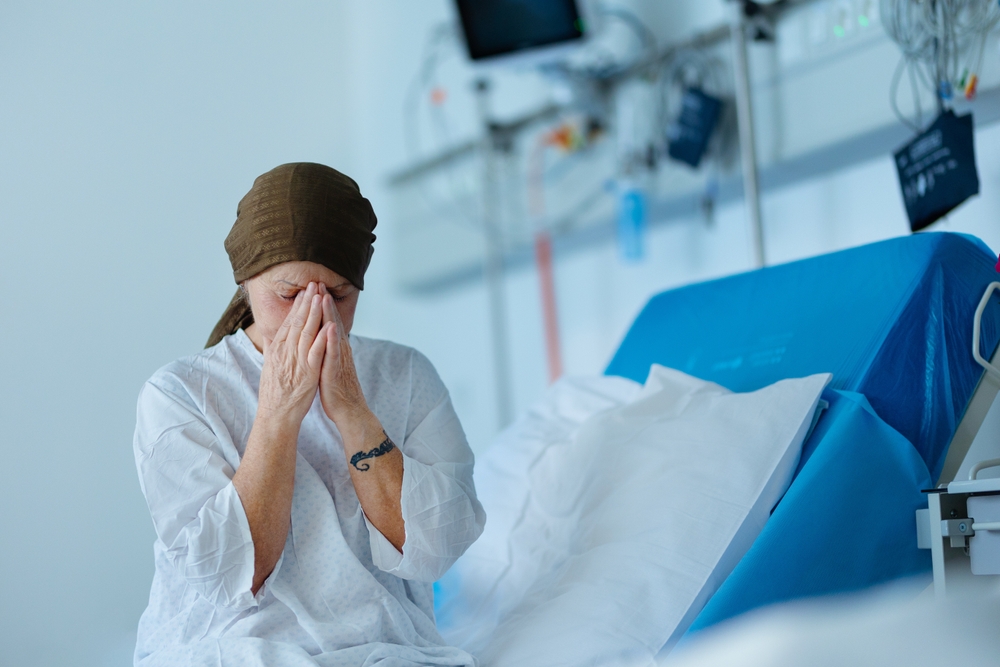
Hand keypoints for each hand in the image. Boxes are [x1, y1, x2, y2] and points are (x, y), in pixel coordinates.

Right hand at [257, 283, 331, 425]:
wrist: (276, 415)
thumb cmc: (275, 393)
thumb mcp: (270, 367)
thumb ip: (271, 350)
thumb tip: (269, 337)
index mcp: (278, 350)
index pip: (289, 322)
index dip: (297, 306)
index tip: (304, 291)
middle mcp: (285, 352)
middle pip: (297, 322)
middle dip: (306, 302)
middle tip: (314, 284)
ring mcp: (296, 362)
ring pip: (305, 333)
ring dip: (314, 314)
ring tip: (320, 296)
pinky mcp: (307, 373)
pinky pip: (315, 353)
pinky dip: (321, 339)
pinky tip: (328, 326)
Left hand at [318, 286, 370, 427]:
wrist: (349, 410)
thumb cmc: (335, 389)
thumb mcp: (326, 364)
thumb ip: (323, 349)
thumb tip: (317, 338)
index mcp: (335, 348)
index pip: (327, 321)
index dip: (321, 305)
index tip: (314, 288)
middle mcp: (339, 349)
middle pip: (331, 321)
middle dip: (324, 302)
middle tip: (318, 282)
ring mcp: (339, 359)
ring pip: (334, 333)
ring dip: (329, 315)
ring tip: (324, 298)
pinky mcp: (336, 371)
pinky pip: (334, 354)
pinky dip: (332, 340)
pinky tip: (329, 329)